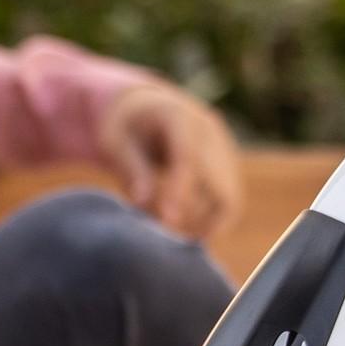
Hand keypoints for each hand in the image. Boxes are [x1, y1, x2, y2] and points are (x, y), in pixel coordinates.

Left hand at [97, 80, 242, 241]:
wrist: (147, 108)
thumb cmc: (125, 126)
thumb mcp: (115, 141)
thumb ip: (131, 168)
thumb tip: (142, 202)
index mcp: (179, 116)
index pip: (188, 156)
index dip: (180, 190)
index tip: (168, 221)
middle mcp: (210, 132)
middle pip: (220, 182)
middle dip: (197, 215)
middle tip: (168, 237)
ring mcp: (223, 149)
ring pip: (229, 198)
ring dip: (206, 223)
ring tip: (174, 236)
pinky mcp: (226, 166)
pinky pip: (227, 201)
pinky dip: (210, 221)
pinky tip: (185, 232)